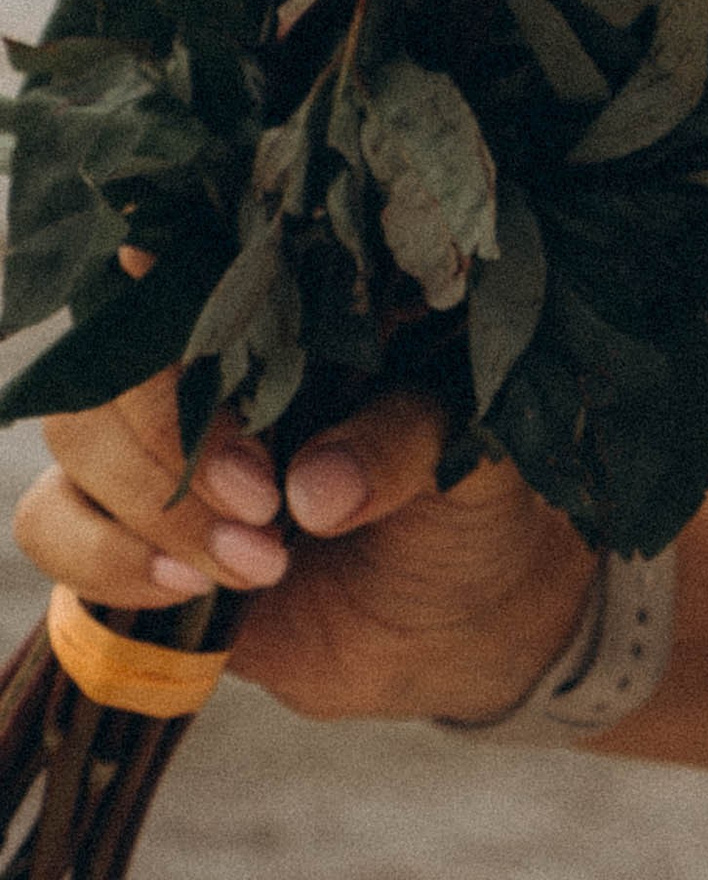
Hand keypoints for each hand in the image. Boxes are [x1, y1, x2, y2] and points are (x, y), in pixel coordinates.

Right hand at [14, 333, 594, 723]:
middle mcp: (219, 363)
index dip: (175, 276)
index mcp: (302, 310)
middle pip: (120, 357)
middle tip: (262, 498)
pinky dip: (106, 560)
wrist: (459, 625)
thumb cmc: (473, 503)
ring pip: (76, 438)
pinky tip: (186, 591)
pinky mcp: (135, 533)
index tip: (166, 297)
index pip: (208, 260)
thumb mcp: (474, 457)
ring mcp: (165, 446)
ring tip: (257, 562)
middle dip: (171, 433)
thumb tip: (313, 489)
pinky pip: (56, 523)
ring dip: (146, 508)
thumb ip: (405, 448)